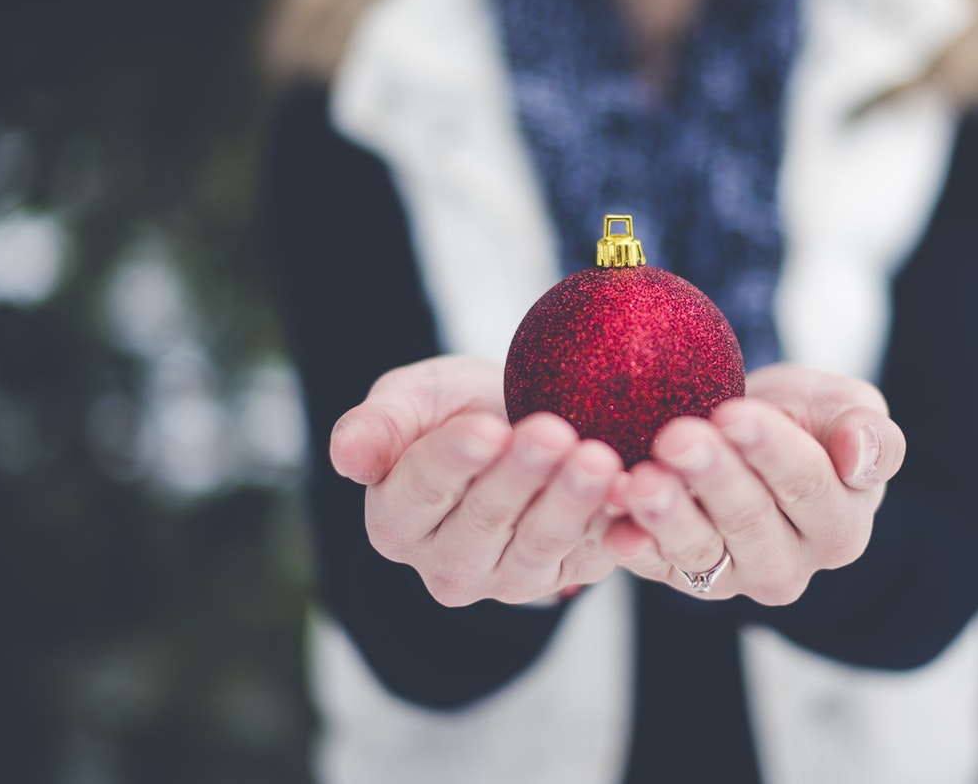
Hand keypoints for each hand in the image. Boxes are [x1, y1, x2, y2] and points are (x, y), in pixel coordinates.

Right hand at [330, 355, 621, 606]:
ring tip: (598, 458)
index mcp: (396, 520)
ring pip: (538, 544)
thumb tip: (346, 456)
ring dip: (571, 502)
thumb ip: (377, 425)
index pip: (420, 491)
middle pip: (484, 521)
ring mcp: (507, 578)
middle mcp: (446, 564)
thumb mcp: (412, 400)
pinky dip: (612, 524)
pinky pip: (589, 555)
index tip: (485, 428)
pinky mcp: (563, 577)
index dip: (453, 460)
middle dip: (522, 475)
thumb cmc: (457, 409)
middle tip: (554, 433)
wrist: (521, 422)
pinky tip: (631, 491)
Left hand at [603, 364, 905, 603]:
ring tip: (642, 483)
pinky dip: (633, 547)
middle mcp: (789, 564)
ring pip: (700, 551)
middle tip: (678, 437)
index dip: (771, 450)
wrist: (745, 432)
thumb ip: (870, 434)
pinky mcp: (678, 576)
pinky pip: (654, 566)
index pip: (808, 485)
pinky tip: (614, 528)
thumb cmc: (803, 420)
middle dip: (712, 476)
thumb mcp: (847, 409)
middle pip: (750, 521)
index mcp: (840, 526)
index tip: (734, 414)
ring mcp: (731, 576)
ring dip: (668, 517)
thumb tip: (860, 455)